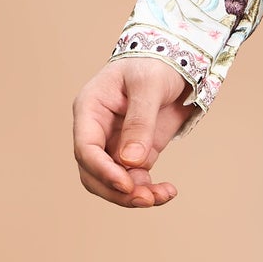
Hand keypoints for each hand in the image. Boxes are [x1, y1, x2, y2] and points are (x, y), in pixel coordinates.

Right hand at [73, 58, 196, 207]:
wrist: (176, 62)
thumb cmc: (155, 63)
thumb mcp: (148, 85)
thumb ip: (139, 122)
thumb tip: (131, 161)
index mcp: (90, 109)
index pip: (86, 148)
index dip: (102, 170)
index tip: (126, 185)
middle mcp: (97, 130)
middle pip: (93, 173)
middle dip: (117, 190)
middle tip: (146, 199)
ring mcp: (115, 144)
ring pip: (113, 182)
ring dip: (134, 195)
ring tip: (163, 195)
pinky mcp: (136, 153)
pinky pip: (135, 180)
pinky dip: (149, 190)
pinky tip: (167, 191)